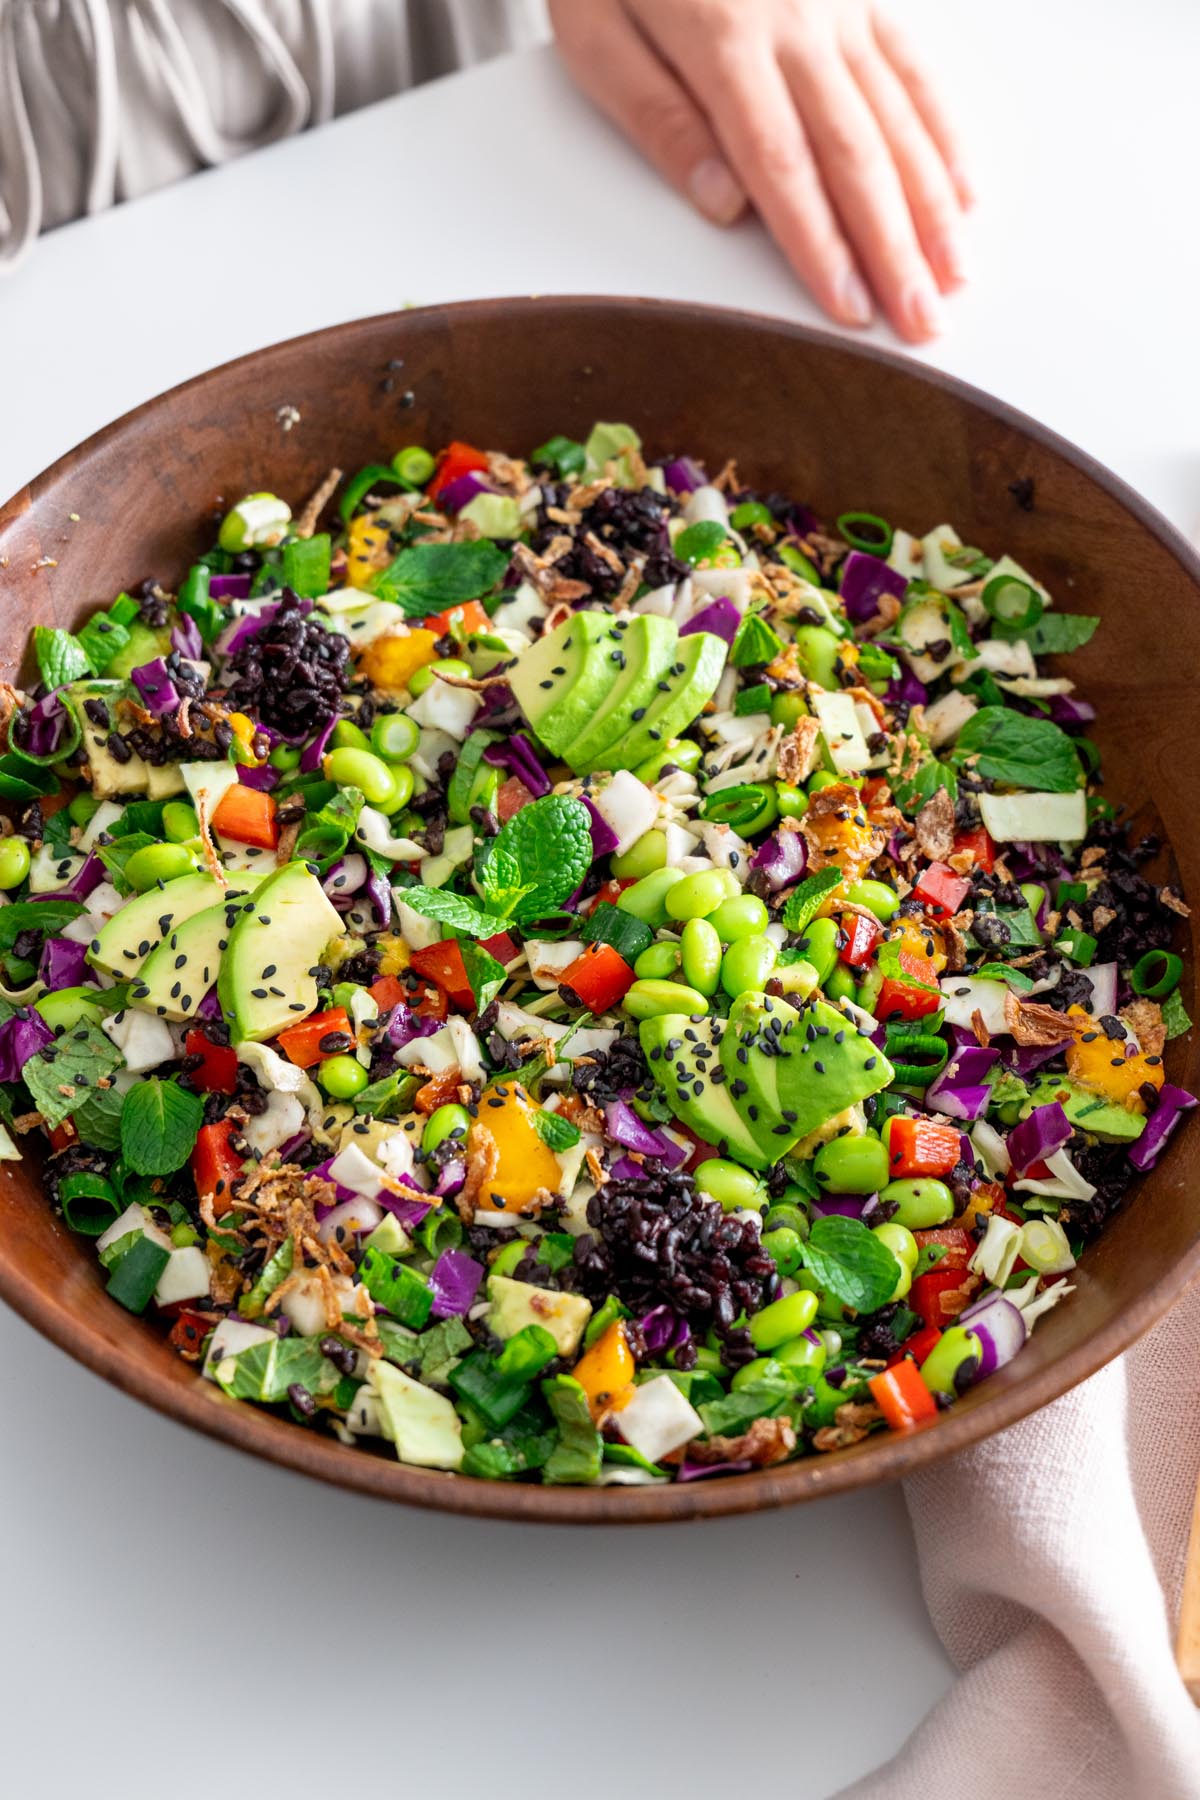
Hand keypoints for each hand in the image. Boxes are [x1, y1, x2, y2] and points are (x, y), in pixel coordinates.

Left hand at [549, 0, 971, 341]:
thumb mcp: (594, 29)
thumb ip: (656, 116)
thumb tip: (721, 202)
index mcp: (723, 38)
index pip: (782, 168)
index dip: (820, 247)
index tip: (849, 310)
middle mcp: (798, 18)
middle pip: (854, 156)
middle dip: (893, 250)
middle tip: (923, 323)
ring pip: (897, 117)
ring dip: (930, 206)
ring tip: (954, 277)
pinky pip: (914, 64)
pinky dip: (942, 132)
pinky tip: (962, 191)